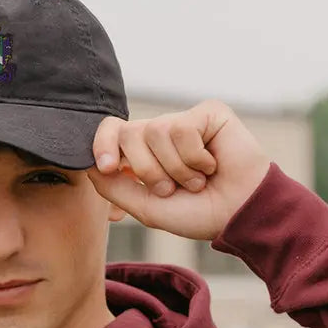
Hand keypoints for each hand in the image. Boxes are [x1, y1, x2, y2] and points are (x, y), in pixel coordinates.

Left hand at [85, 101, 270, 242]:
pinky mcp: (208, 113)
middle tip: (170, 189)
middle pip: (130, 132)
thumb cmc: (198, 214)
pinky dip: (195, 157)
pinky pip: (183, 128)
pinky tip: (212, 165)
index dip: (103, 144)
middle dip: (147, 169)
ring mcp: (184, 121)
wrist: (238, 215)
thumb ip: (115, 188)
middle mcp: (161, 134)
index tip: (109, 166)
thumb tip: (89, 166)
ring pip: (157, 130)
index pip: (111, 132)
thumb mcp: (148, 208)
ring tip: (196, 181)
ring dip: (175, 168)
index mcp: (144, 154)